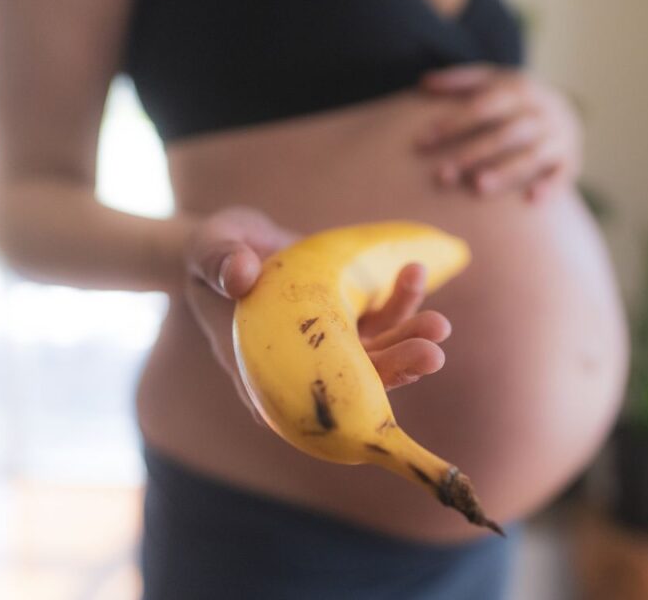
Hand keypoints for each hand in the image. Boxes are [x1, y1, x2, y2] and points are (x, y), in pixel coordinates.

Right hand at [184, 208, 450, 424]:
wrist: (235, 242)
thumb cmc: (214, 253)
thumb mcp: (209, 250)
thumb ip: (219, 260)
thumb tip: (239, 272)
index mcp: (264, 370)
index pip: (309, 401)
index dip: (348, 405)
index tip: (382, 403)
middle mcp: (303, 366)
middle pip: (355, 381)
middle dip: (396, 369)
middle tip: (432, 353)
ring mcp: (331, 345)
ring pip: (377, 354)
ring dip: (410, 339)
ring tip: (438, 324)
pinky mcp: (349, 321)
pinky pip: (383, 321)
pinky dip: (401, 302)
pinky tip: (414, 274)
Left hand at [416, 64, 581, 202]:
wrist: (565, 111)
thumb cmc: (514, 99)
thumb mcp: (493, 81)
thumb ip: (460, 82)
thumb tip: (424, 83)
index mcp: (519, 90)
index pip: (482, 106)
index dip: (453, 124)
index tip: (422, 142)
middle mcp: (540, 112)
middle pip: (504, 133)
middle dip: (473, 153)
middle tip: (442, 175)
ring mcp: (557, 136)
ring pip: (532, 155)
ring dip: (506, 172)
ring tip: (477, 187)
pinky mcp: (570, 159)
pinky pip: (562, 173)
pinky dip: (550, 186)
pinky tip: (531, 200)